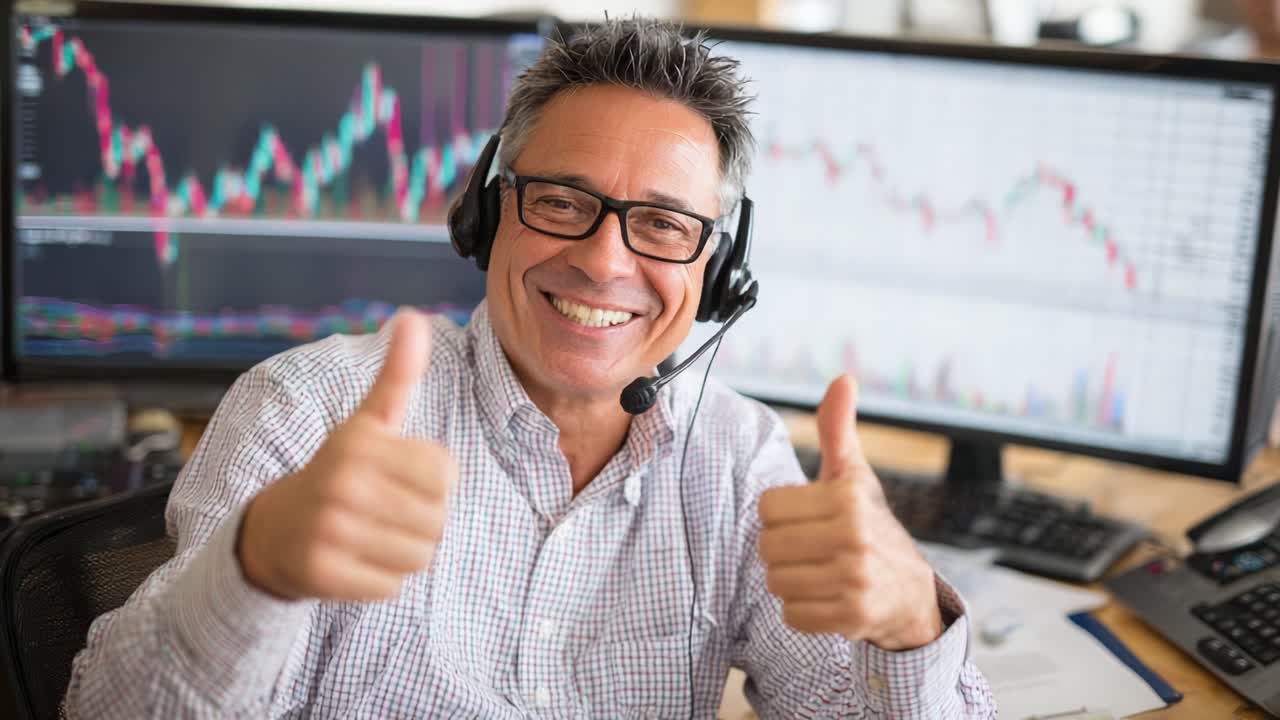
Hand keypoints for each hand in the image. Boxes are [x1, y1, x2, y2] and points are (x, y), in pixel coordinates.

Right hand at [237, 308, 456, 601]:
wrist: (271, 532)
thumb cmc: (336, 473)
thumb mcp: (366, 421)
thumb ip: (396, 375)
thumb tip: (413, 317)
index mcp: (360, 442)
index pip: (446, 472)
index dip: (431, 480)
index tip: (396, 476)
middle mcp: (342, 483)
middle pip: (438, 518)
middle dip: (421, 520)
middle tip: (382, 511)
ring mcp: (330, 530)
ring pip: (419, 555)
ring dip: (403, 551)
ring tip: (370, 535)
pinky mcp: (324, 574)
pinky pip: (392, 585)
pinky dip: (381, 579)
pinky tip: (354, 560)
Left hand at [758, 375, 942, 650]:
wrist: (910, 593)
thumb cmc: (870, 525)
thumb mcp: (854, 476)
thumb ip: (837, 430)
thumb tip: (843, 379)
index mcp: (847, 498)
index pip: (767, 508)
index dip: (781, 515)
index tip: (808, 519)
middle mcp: (854, 537)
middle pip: (767, 547)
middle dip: (783, 550)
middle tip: (813, 549)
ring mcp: (855, 579)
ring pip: (776, 582)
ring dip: (791, 581)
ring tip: (820, 573)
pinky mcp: (852, 616)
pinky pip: (791, 615)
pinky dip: (802, 611)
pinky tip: (827, 598)